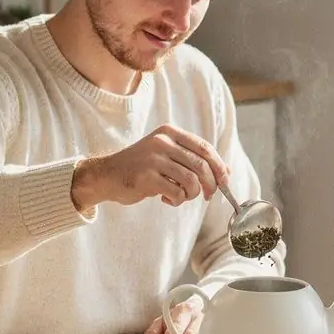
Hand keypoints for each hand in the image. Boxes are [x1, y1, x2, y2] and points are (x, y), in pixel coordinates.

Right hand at [72, 125, 227, 211]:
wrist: (107, 175)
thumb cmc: (141, 167)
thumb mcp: (167, 155)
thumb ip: (193, 159)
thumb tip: (226, 172)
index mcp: (169, 132)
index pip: (205, 148)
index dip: (219, 166)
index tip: (225, 182)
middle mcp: (162, 142)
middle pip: (201, 165)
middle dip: (210, 184)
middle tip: (208, 196)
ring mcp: (153, 159)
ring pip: (191, 180)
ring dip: (191, 194)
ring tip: (181, 196)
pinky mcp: (146, 177)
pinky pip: (176, 192)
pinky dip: (177, 200)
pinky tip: (166, 198)